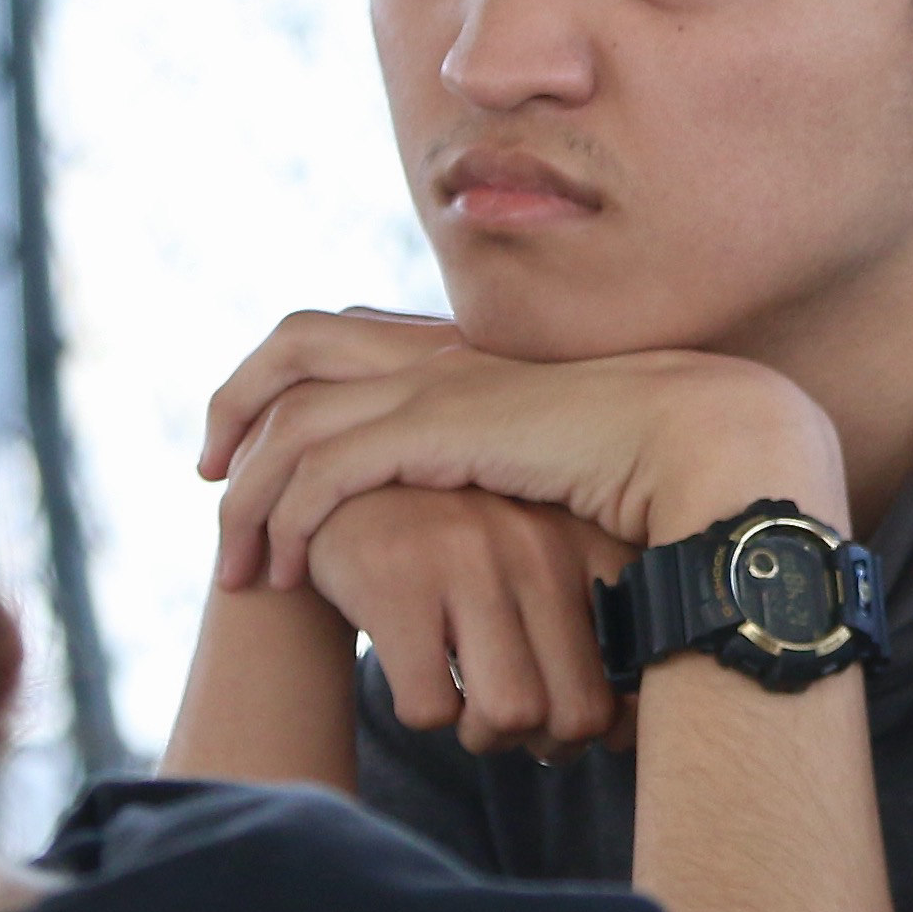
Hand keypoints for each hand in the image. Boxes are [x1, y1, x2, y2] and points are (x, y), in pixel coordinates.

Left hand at [200, 307, 840, 599]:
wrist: (703, 445)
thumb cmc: (650, 472)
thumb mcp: (554, 470)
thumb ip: (506, 478)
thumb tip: (489, 524)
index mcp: (458, 359)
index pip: (335, 340)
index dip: (277, 384)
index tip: (248, 453)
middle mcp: (434, 359)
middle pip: (290, 350)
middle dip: (231, 412)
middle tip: (208, 480)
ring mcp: (434, 389)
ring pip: (292, 423)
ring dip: (250, 497)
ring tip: (239, 570)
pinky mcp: (440, 430)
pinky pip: (328, 469)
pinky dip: (292, 519)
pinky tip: (290, 571)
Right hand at [310, 491, 640, 755]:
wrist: (347, 488)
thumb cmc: (459, 551)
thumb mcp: (537, 563)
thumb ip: (592, 631)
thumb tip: (623, 735)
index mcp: (585, 544)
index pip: (637, 667)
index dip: (610, 721)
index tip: (571, 717)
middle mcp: (538, 546)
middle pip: (578, 712)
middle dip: (542, 742)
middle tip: (510, 720)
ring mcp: (468, 560)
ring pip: (511, 714)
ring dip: (484, 736)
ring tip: (465, 705)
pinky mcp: (397, 583)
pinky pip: (431, 709)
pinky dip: (423, 713)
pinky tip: (417, 675)